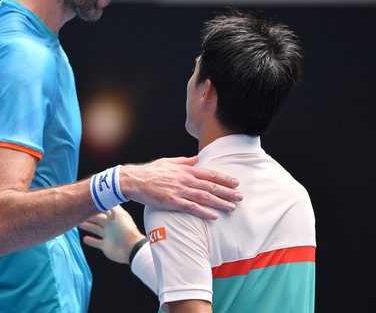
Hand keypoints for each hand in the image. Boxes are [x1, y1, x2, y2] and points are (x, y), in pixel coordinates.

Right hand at [79, 205, 144, 263]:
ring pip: (95, 229)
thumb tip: (106, 194)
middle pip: (97, 219)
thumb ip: (111, 205)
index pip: (103, 209)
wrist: (131, 248)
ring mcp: (108, 235)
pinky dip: (91, 241)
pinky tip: (84, 239)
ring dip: (88, 227)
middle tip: (78, 212)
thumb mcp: (119, 214)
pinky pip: (96, 242)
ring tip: (78, 224)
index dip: (96, 206)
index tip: (86, 202)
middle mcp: (111, 225)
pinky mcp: (105, 245)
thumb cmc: (126, 229)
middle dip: (88, 216)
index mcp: (114, 216)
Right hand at [119, 157, 242, 219]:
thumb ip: (185, 161)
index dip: (224, 178)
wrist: (134, 180)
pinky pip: (191, 207)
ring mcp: (179, 191)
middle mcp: (185, 179)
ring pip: (204, 197)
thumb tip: (198, 159)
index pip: (210, 174)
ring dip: (220, 203)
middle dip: (227, 192)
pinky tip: (214, 216)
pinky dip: (204, 212)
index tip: (236, 183)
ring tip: (232, 207)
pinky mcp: (172, 202)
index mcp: (186, 170)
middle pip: (211, 186)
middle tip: (240, 197)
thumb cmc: (151, 171)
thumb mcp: (169, 162)